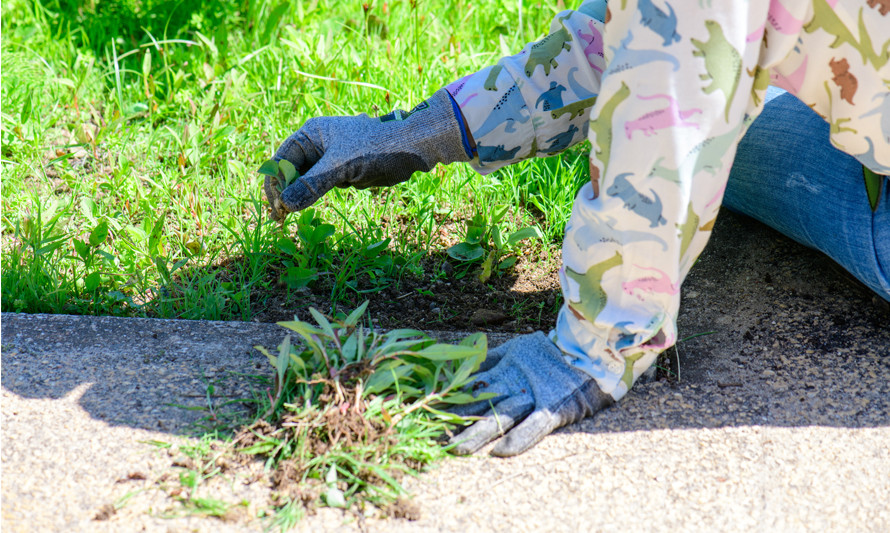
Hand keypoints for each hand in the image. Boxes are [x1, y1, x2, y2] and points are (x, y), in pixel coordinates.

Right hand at [264, 88, 470, 220]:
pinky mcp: (340, 172)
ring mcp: (327, 159)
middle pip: (288, 172)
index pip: (281, 161)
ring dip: (296, 198)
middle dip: (283, 193)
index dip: (275, 184)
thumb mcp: (342, 165)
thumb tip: (287, 204)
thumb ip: (313, 184)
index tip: (278, 207)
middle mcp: (315, 145)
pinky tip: (306, 209)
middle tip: (279, 218)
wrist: (411, 149)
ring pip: (302, 182)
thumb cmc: (377, 148)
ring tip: (286, 218)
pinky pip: (318, 187)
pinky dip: (311, 197)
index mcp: (310, 135)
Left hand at [449, 332, 612, 456]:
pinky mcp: (554, 408)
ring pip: (501, 417)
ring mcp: (533, 397)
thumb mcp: (515, 350)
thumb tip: (460, 363)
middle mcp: (515, 386)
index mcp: (505, 372)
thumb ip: (490, 358)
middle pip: (481, 406)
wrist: (590, 350)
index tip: (427, 412)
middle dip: (457, 424)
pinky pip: (534, 427)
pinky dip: (518, 439)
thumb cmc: (552, 353)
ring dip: (478, 434)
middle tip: (434, 440)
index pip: (472, 389)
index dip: (450, 401)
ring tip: (458, 451)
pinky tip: (500, 453)